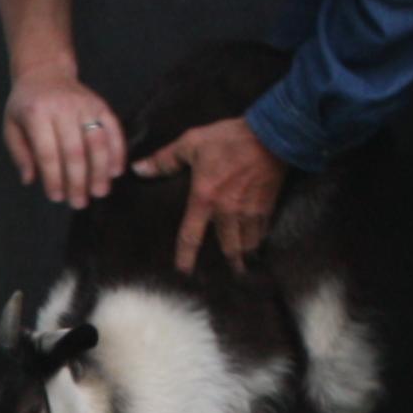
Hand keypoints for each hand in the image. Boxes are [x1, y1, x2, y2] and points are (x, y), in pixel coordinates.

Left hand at [0, 66, 126, 206]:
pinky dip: (117, 151)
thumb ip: (20, 154)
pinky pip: (113, 129)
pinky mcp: (101, 104)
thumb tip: (30, 180)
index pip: (47, 152)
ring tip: (99, 192)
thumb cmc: (26, 105)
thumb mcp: (11, 127)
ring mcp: (85, 105)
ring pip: (97, 141)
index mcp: (36, 113)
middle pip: (74, 151)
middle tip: (79, 203)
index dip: (54, 178)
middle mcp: (62, 108)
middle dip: (78, 181)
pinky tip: (115, 172)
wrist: (45, 73)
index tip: (57, 197)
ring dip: (100, 171)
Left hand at [135, 113, 285, 271]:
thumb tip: (139, 170)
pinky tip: (257, 243)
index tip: (183, 273)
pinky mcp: (268, 205)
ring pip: (247, 244)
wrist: (272, 133)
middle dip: (226, 266)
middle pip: (227, 248)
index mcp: (205, 198)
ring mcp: (250, 211)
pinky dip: (259, 239)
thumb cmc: (229, 138)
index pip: (191, 236)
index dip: (185, 257)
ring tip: (241, 267)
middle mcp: (228, 211)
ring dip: (244, 256)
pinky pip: (262, 230)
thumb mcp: (192, 142)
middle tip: (223, 278)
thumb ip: (166, 159)